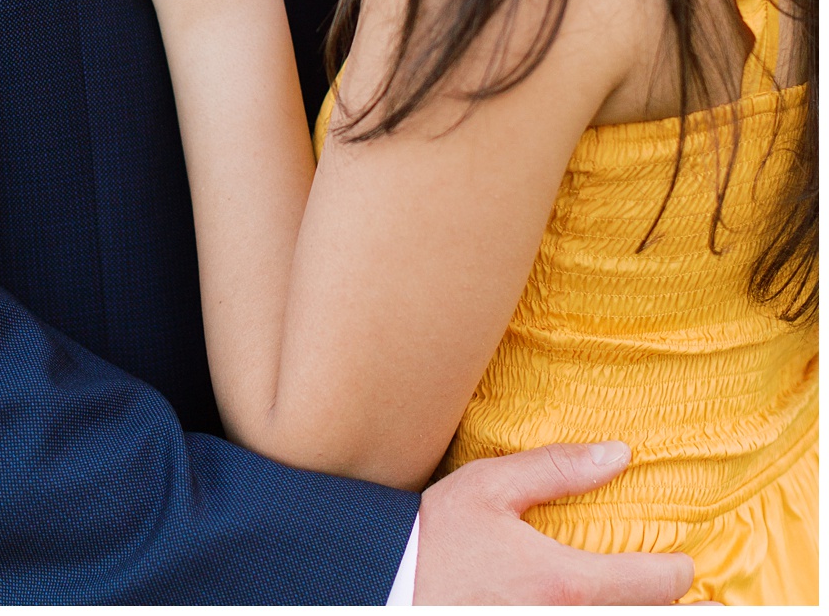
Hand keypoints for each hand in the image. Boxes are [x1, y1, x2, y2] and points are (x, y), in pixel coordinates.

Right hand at [414, 442, 694, 603]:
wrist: (376, 587)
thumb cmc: (429, 539)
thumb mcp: (486, 489)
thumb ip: (555, 469)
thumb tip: (620, 454)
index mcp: (567, 580)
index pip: (660, 583)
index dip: (677, 569)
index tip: (676, 562)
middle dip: (664, 603)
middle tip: (678, 592)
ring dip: (629, 612)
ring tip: (632, 599)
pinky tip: (583, 606)